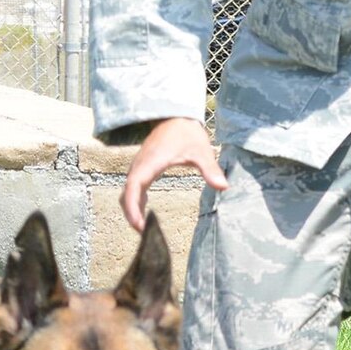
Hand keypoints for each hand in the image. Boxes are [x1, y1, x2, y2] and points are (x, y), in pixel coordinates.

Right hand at [120, 116, 228, 231]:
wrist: (176, 116)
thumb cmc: (187, 133)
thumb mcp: (201, 151)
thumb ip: (210, 169)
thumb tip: (223, 186)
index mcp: (150, 162)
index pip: (134, 186)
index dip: (133, 206)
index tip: (138, 224)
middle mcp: (140, 165)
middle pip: (127, 193)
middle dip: (131, 213)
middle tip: (142, 233)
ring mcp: (139, 166)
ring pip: (127, 191)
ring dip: (131, 208)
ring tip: (142, 228)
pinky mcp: (142, 167)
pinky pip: (133, 187)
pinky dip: (134, 201)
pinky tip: (143, 213)